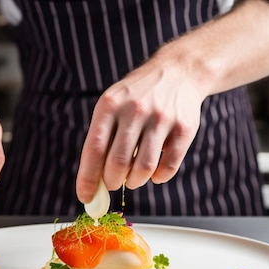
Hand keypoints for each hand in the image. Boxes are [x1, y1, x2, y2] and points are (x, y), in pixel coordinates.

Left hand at [76, 51, 205, 203]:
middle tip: (113, 183)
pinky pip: (168, 167)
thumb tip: (93, 184)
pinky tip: (154, 173)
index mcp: (110, 105)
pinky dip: (159, 177)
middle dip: (112, 182)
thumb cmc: (137, 98)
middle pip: (117, 162)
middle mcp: (135, 110)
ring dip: (135, 181)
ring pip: (143, 168)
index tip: (85, 197)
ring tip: (133, 178)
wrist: (178, 72)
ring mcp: (161, 118)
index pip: (93, 149)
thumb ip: (102, 140)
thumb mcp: (113, 106)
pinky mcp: (184, 128)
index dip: (88, 178)